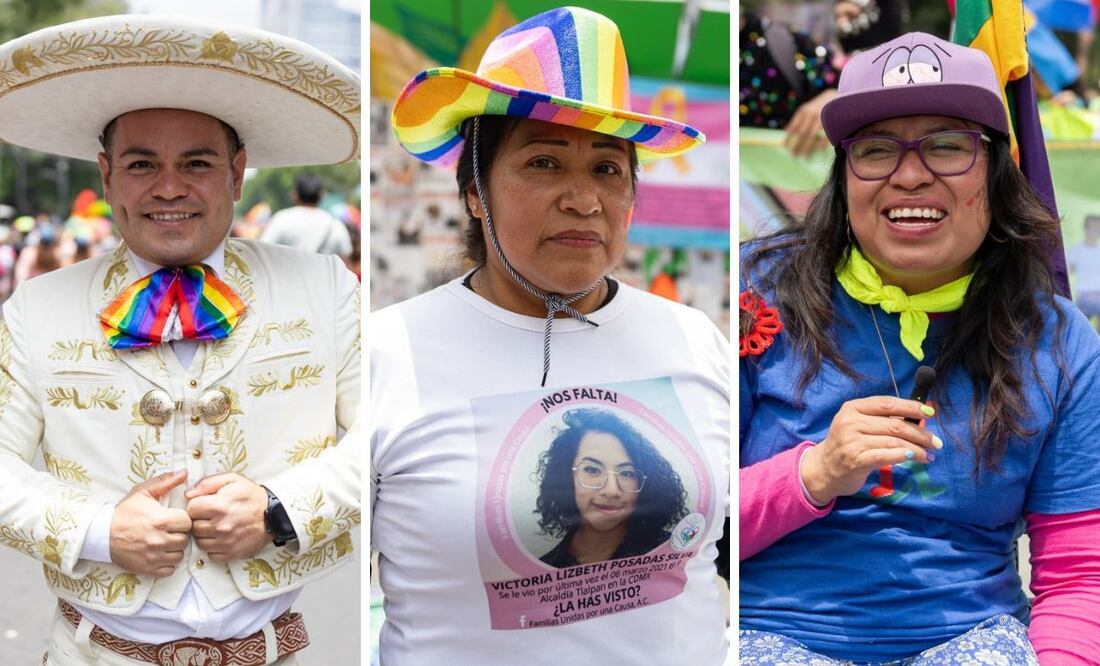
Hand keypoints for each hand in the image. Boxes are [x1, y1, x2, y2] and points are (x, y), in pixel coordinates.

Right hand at [109, 471, 191, 577]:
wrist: (101, 534)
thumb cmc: (124, 512)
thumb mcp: (142, 492)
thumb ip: (165, 482)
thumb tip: (185, 473)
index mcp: (161, 520)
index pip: (188, 522)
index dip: (182, 519)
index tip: (174, 518)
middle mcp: (159, 540)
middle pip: (185, 539)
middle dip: (179, 534)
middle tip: (169, 530)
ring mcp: (153, 557)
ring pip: (179, 555)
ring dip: (175, 549)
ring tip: (164, 541)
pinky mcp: (147, 569)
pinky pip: (169, 570)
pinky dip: (167, 563)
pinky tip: (160, 554)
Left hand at [185, 473, 269, 561]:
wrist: (275, 515)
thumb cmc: (252, 496)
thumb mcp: (232, 480)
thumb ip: (208, 483)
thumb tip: (188, 494)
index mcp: (218, 506)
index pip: (190, 509)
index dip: (197, 505)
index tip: (205, 505)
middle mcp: (220, 526)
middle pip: (193, 526)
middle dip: (200, 520)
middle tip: (212, 516)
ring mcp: (225, 542)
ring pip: (200, 541)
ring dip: (205, 535)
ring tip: (216, 527)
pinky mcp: (231, 553)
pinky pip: (210, 554)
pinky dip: (214, 547)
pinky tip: (222, 538)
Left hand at [784, 89, 836, 157]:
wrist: (836, 96)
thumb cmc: (819, 106)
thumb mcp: (807, 108)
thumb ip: (798, 119)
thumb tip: (787, 131)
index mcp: (803, 111)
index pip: (793, 127)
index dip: (789, 137)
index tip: (784, 147)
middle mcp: (811, 114)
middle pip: (801, 134)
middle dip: (797, 146)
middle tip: (793, 156)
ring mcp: (821, 118)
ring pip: (812, 136)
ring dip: (808, 148)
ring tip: (805, 158)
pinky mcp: (831, 121)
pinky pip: (824, 136)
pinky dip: (822, 145)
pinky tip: (819, 153)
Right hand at [801, 396, 940, 503]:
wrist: (823, 469)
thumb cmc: (847, 445)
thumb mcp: (859, 425)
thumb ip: (883, 420)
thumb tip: (919, 418)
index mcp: (852, 408)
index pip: (886, 403)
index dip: (910, 407)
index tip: (930, 413)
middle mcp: (850, 422)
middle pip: (894, 424)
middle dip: (920, 433)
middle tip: (936, 442)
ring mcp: (851, 441)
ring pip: (893, 441)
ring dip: (916, 448)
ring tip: (929, 454)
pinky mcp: (855, 460)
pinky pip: (885, 456)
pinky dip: (903, 456)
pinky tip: (914, 458)